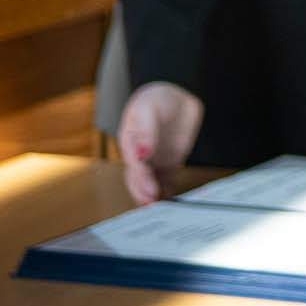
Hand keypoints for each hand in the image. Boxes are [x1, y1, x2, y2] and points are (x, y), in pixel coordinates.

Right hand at [118, 81, 204, 204]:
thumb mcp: (149, 109)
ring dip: (153, 196)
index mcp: (131, 142)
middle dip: (144, 192)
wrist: (175, 97)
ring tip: (160, 208)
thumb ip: (146, 131)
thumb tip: (141, 153)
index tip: (150, 190)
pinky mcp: (168, 163)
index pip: (135, 165)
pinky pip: (167, 180)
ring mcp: (154, 160)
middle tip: (153, 204)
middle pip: (139, 179)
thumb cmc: (156, 99)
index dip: (141, 179)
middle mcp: (140, 155)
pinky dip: (168, 191)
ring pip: (150, 183)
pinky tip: (172, 200)